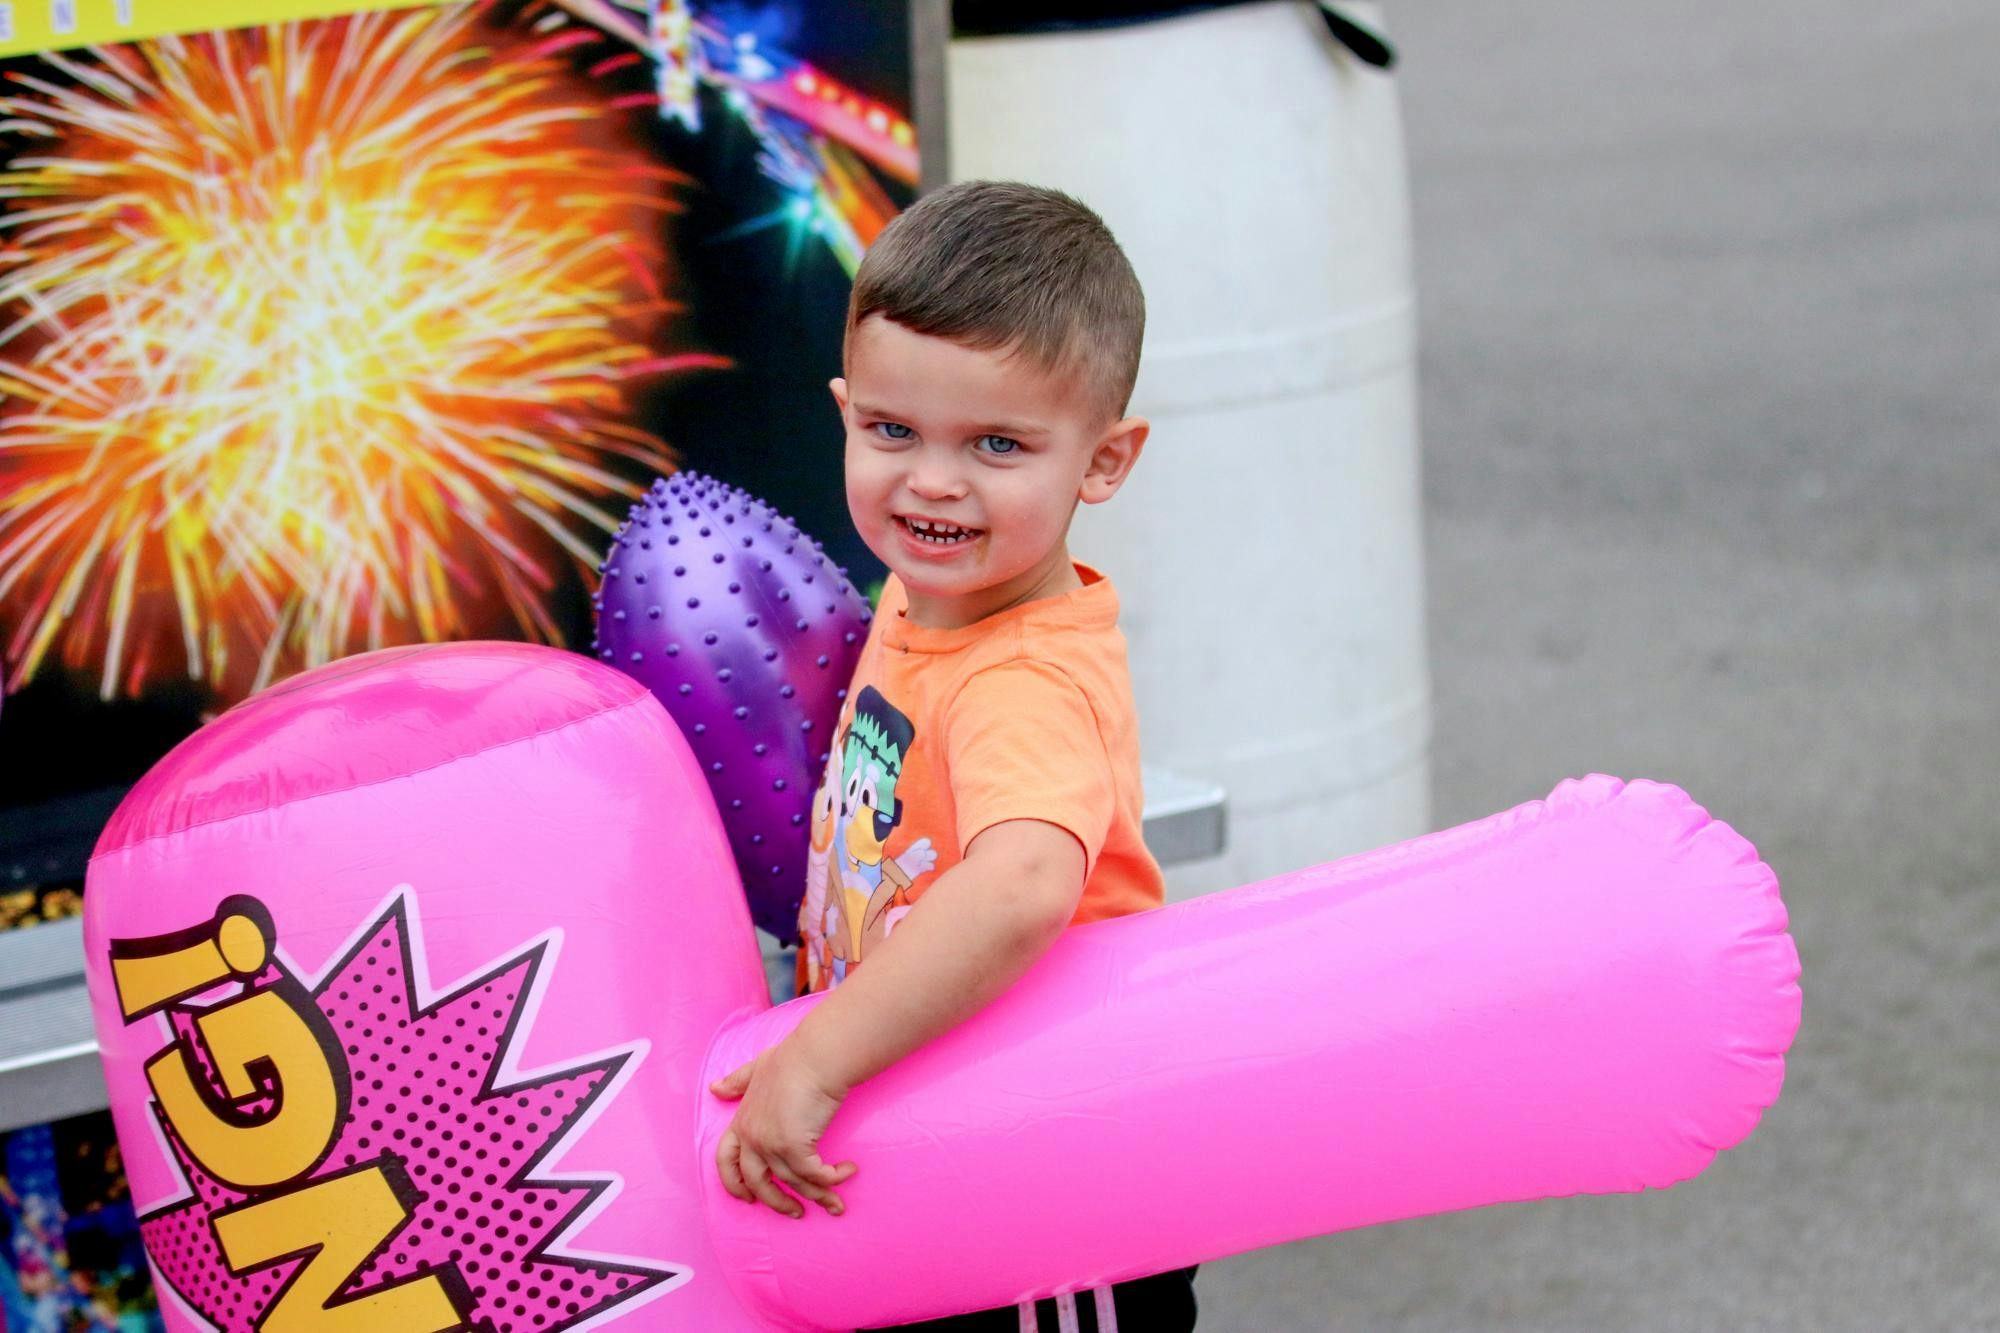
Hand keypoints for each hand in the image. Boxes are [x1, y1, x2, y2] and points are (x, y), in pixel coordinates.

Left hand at [710, 1037, 856, 1218]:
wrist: (816, 1056)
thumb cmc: (792, 1058)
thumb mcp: (756, 1067)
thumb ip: (737, 1081)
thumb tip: (715, 1088)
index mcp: (741, 1122)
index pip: (725, 1161)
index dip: (734, 1184)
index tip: (748, 1199)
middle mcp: (753, 1138)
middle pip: (758, 1183)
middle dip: (778, 1203)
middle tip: (797, 1212)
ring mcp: (772, 1145)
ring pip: (794, 1184)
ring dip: (818, 1196)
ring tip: (835, 1203)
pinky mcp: (796, 1147)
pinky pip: (815, 1176)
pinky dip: (833, 1179)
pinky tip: (848, 1171)